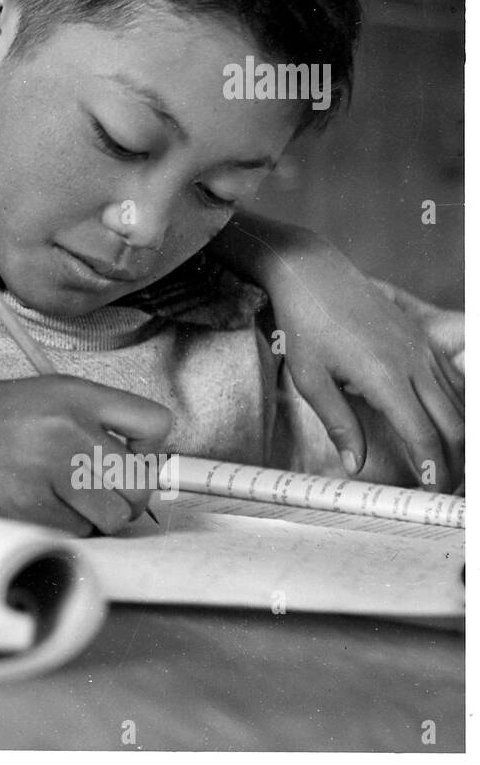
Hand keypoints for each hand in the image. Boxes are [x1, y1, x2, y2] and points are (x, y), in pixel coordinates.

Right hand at [0, 375, 172, 535]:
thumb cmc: (1, 420)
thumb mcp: (54, 395)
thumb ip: (102, 420)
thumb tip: (145, 463)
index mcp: (79, 397)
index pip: (155, 424)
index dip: (150, 450)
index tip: (133, 457)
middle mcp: (71, 431)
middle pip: (140, 483)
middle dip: (127, 495)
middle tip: (101, 490)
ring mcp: (53, 473)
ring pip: (113, 517)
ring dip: (95, 514)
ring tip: (64, 496)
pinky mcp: (35, 510)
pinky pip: (78, 533)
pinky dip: (66, 526)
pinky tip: (41, 504)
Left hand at [265, 238, 462, 491]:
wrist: (312, 273)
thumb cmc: (305, 324)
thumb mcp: (310, 379)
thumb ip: (339, 423)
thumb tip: (355, 464)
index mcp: (385, 377)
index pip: (423, 435)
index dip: (432, 468)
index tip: (432, 491)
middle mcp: (412, 363)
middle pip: (452, 423)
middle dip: (455, 460)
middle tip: (445, 486)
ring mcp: (421, 349)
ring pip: (457, 402)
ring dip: (458, 437)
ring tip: (448, 464)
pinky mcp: (421, 339)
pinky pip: (450, 380)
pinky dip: (455, 409)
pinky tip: (446, 425)